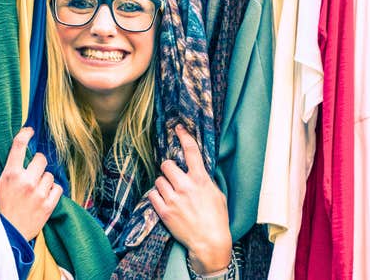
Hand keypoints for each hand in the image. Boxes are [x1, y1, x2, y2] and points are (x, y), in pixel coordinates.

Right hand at [0, 127, 61, 240]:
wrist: (9, 233)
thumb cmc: (2, 207)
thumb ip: (4, 170)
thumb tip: (11, 154)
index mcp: (10, 174)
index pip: (18, 147)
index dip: (25, 134)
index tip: (29, 130)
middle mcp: (25, 181)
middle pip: (41, 158)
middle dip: (38, 164)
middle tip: (33, 173)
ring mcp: (38, 192)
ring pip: (50, 174)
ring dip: (45, 180)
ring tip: (36, 190)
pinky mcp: (49, 203)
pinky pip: (58, 187)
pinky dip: (53, 191)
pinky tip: (44, 197)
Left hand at [148, 125, 231, 273]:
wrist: (209, 242)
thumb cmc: (217, 219)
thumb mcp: (217, 194)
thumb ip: (205, 181)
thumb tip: (197, 172)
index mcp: (201, 179)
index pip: (191, 151)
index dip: (184, 136)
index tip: (178, 128)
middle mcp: (186, 186)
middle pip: (167, 164)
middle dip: (169, 168)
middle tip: (173, 176)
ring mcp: (173, 199)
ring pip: (158, 180)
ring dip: (163, 184)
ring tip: (171, 193)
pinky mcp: (164, 211)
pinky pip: (152, 195)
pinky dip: (156, 197)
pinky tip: (164, 202)